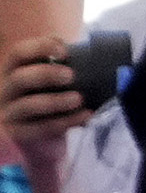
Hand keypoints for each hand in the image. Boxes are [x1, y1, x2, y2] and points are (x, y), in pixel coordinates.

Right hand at [1, 35, 85, 170]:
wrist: (41, 144)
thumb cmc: (49, 107)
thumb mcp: (51, 87)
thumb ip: (62, 72)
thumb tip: (90, 58)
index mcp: (13, 72)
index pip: (18, 54)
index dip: (38, 48)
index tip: (64, 50)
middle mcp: (6, 90)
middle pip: (20, 78)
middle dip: (45, 74)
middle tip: (71, 75)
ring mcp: (10, 114)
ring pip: (28, 105)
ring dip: (56, 100)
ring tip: (79, 99)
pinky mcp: (20, 134)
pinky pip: (42, 128)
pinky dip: (66, 121)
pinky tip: (85, 116)